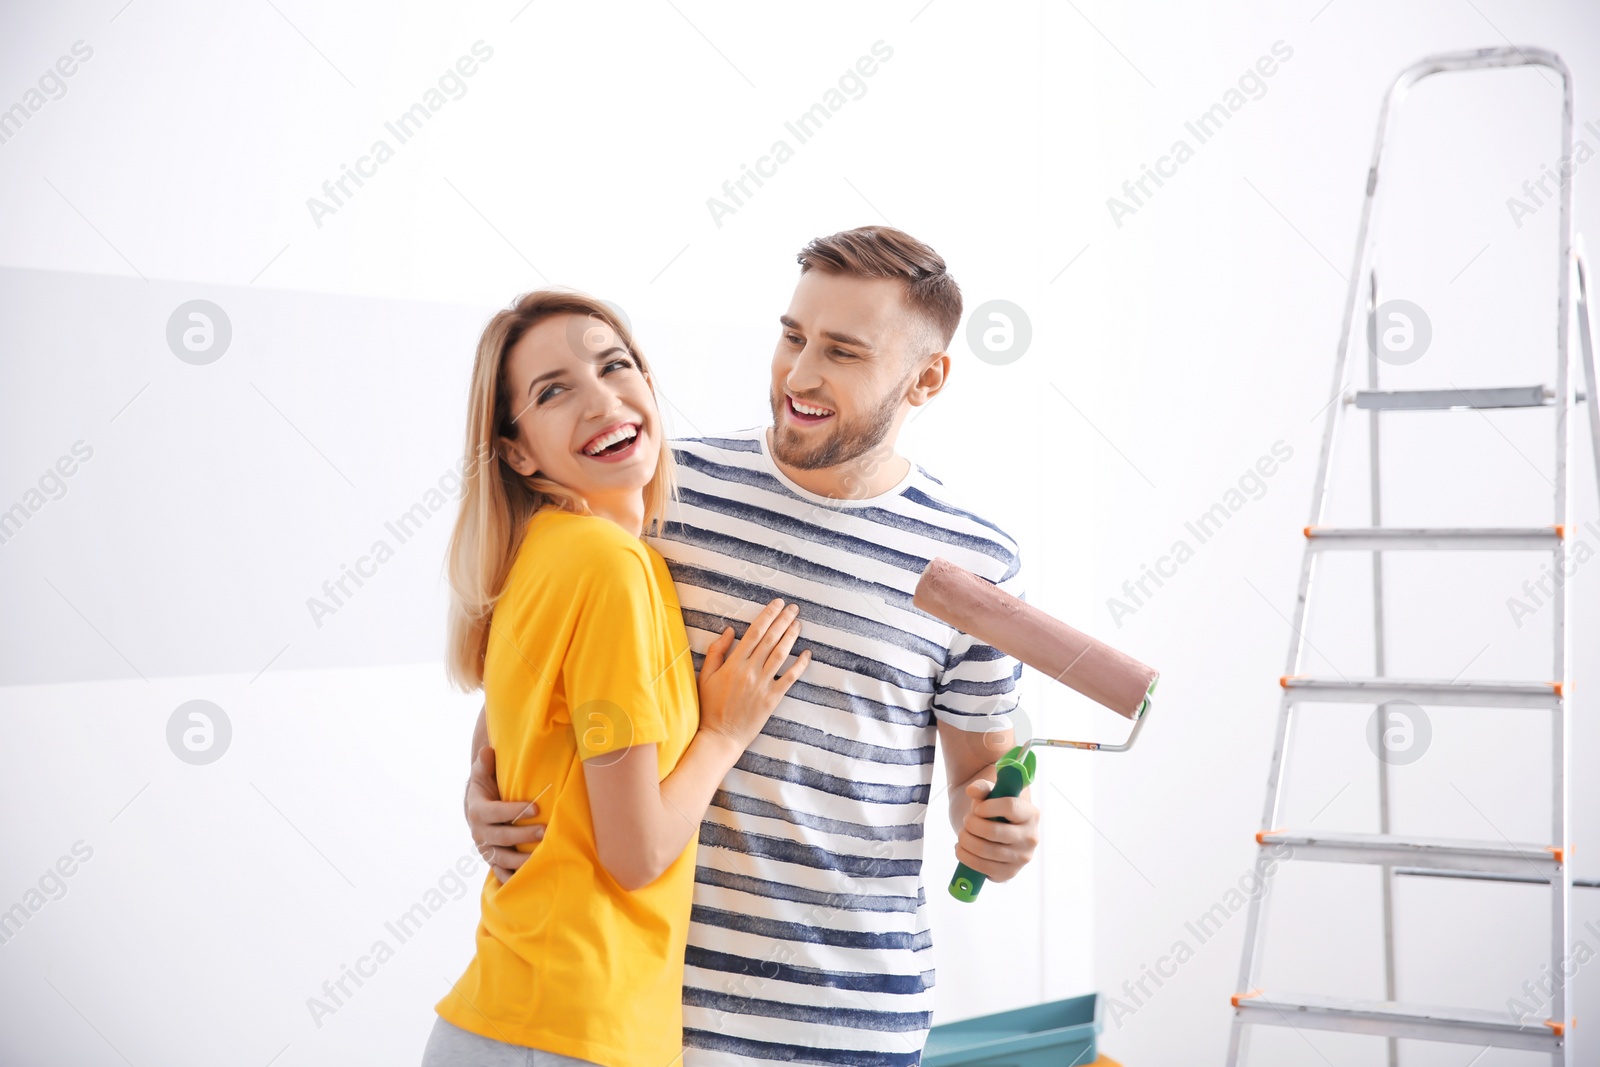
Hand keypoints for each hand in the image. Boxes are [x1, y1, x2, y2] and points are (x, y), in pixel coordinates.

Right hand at [465, 744, 543, 884]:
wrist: (475, 810)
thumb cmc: (486, 789)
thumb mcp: (483, 775)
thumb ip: (485, 764)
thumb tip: (487, 750)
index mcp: (477, 811)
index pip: (496, 812)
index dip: (514, 810)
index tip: (536, 807)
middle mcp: (479, 833)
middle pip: (501, 837)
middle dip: (523, 835)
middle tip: (545, 832)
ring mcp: (486, 849)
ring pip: (502, 858)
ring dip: (521, 860)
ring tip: (541, 857)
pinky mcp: (492, 860)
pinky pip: (500, 872)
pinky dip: (511, 879)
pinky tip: (527, 880)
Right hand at [696, 599, 810, 750]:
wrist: (720, 736)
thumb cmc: (710, 706)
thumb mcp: (705, 676)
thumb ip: (716, 652)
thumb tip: (729, 631)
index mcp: (734, 664)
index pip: (754, 633)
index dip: (767, 616)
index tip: (776, 604)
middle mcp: (750, 671)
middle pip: (770, 639)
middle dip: (783, 620)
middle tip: (793, 608)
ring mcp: (762, 685)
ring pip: (781, 654)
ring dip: (791, 636)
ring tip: (798, 623)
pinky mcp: (772, 699)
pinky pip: (789, 678)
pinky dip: (800, 664)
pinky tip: (806, 653)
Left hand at [954, 778, 1040, 882]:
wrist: (994, 832)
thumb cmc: (993, 810)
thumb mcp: (990, 794)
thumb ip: (982, 787)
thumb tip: (972, 790)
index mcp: (1031, 814)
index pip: (1010, 807)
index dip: (988, 807)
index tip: (976, 808)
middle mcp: (1031, 838)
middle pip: (994, 831)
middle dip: (971, 825)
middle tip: (966, 821)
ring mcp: (1021, 858)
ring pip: (985, 850)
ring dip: (965, 840)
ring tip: (962, 834)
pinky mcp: (1009, 873)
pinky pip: (983, 867)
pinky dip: (966, 857)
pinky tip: (962, 848)